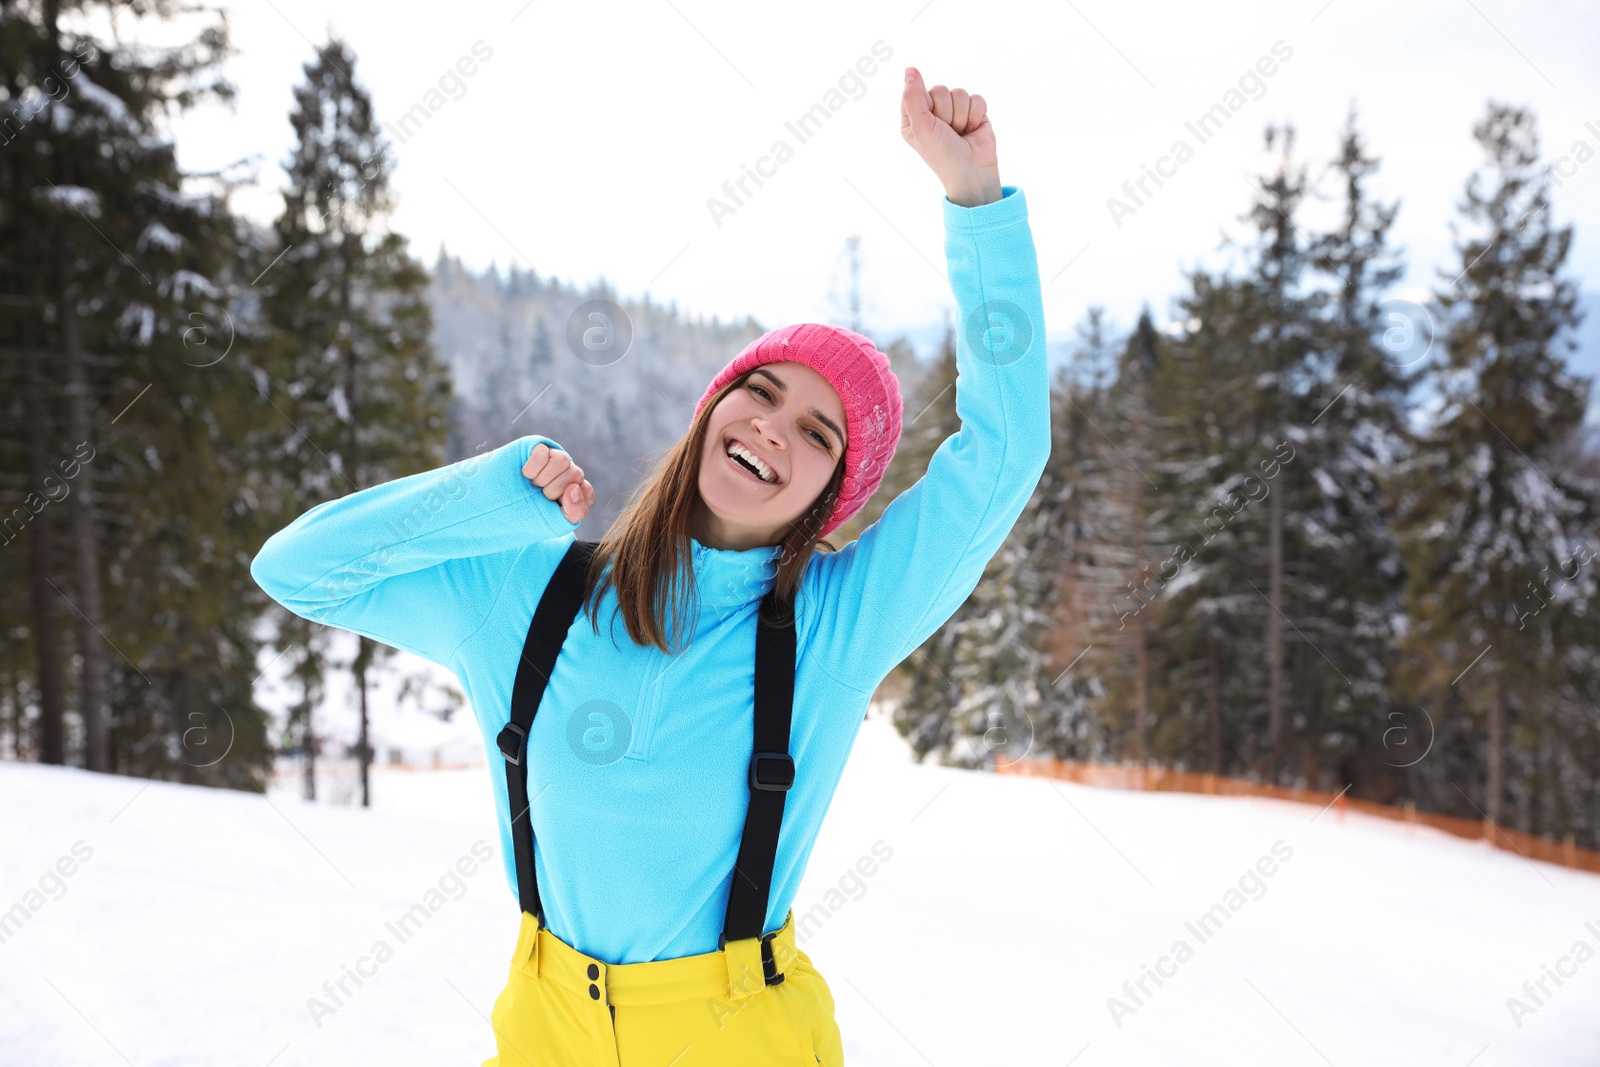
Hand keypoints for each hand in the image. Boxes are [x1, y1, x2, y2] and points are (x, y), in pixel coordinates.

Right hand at [522, 442, 594, 523]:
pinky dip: (533, 468)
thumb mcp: (554, 521)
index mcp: (576, 492)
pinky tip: (526, 475)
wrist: (502, 504)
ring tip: (534, 484)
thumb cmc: (529, 513)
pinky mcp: (537, 448)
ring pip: (562, 459)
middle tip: (540, 495)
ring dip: (544, 478)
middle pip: (575, 474)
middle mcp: (568, 472)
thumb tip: (574, 489)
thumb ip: (575, 511)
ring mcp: (553, 458)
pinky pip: (542, 453)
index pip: (587, 492)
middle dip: (553, 490)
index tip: (557, 505)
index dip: (573, 502)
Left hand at [900, 66, 1001, 207]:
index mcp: (914, 117)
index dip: (926, 106)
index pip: (916, 91)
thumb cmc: (942, 154)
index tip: (930, 124)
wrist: (972, 172)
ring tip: (960, 133)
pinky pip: (976, 98)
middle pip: (940, 89)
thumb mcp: (921, 127)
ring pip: (959, 92)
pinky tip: (973, 130)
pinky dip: (976, 115)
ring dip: (961, 116)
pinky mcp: (973, 112)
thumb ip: (912, 97)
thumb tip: (910, 69)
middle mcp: (933, 113)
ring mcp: (954, 111)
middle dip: (946, 112)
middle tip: (948, 132)